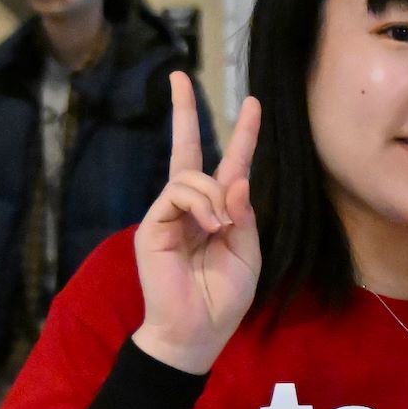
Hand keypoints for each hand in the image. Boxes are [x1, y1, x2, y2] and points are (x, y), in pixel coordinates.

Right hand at [130, 74, 260, 376]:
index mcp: (218, 211)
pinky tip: (210, 227)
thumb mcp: (247, 253)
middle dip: (184, 111)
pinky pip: (178, 193)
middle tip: (178, 77)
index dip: (242, 135)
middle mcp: (191, 206)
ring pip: (191, 174)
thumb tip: (236, 178)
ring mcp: (168, 214)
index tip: (253, 104)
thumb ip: (244, 214)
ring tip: (222, 228)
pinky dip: (201, 205)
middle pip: (187, 149)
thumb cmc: (224, 297)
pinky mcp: (153, 224)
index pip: (230, 164)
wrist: (196, 331)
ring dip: (214, 195)